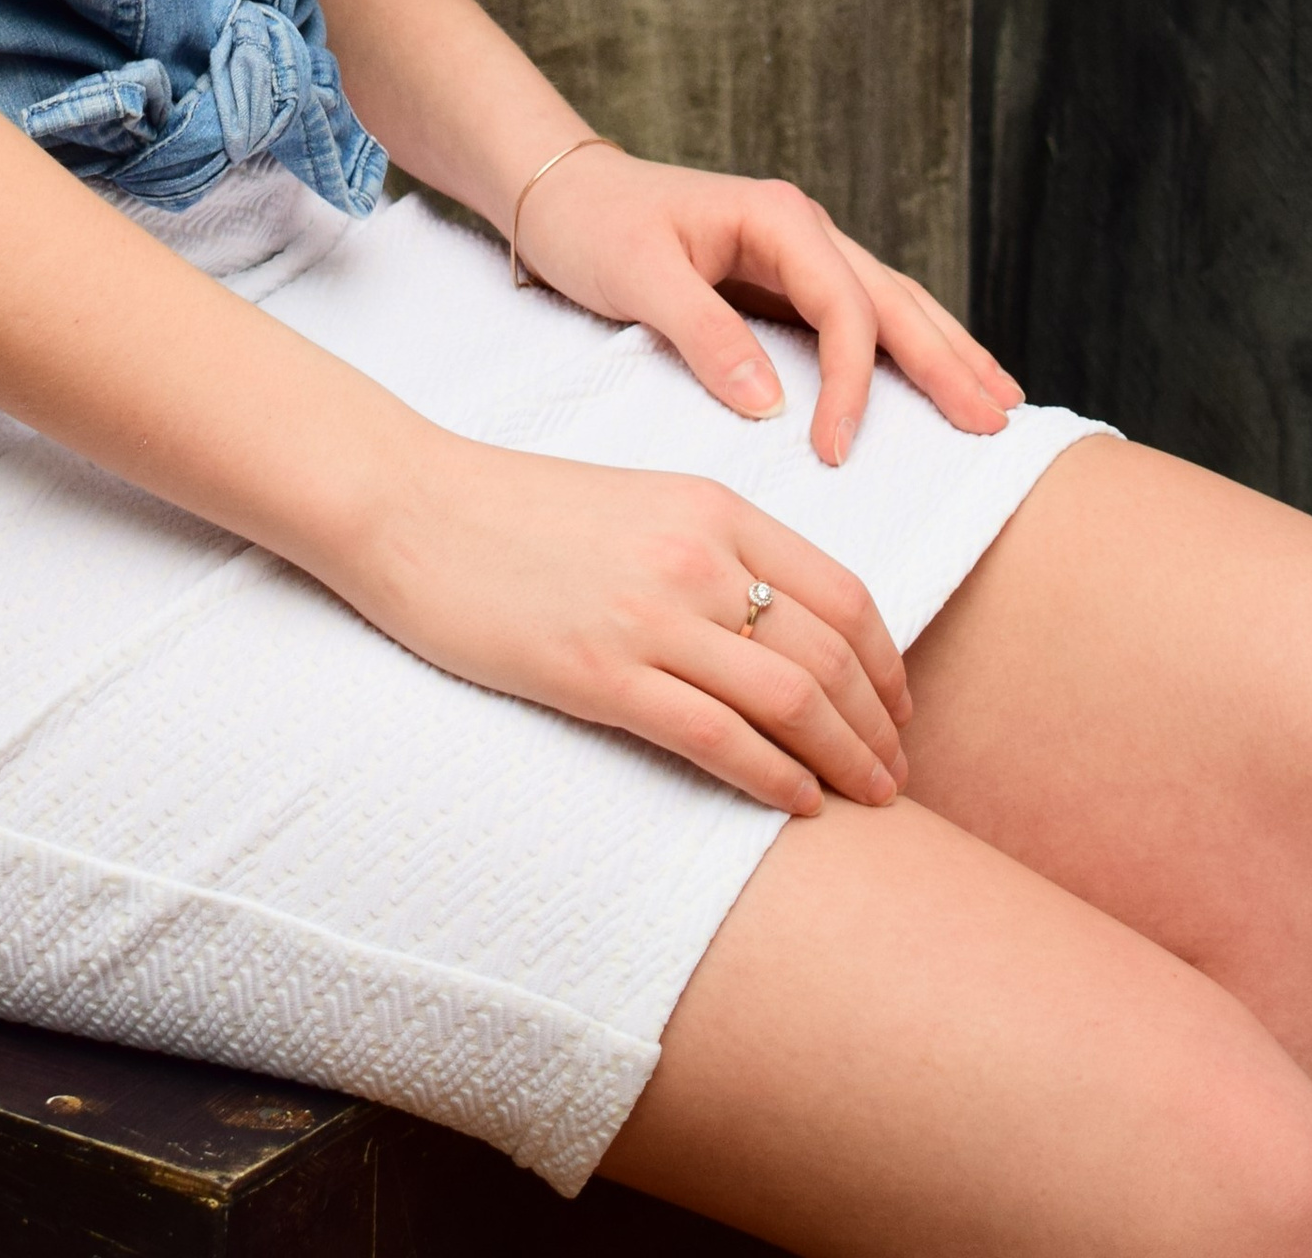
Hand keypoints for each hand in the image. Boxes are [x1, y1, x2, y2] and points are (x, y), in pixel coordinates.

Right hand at [349, 433, 912, 814]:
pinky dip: (773, 778)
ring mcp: (649, 615)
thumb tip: (782, 626)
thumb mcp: (638, 506)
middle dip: (879, 724)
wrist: (412, 506)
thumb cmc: (516, 512)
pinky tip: (798, 806)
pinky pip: (716, 736)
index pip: (843, 593)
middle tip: (896, 774)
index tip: (899, 710)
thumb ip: (712, 551)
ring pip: (789, 699)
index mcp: (712, 508)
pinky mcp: (600, 671)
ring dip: (844, 760)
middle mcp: (696, 556)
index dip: (887, 664)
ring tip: (867, 799)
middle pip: (830, 652)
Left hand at [513, 147, 1024, 461]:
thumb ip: (703, 335)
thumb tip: (772, 404)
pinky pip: (859, 318)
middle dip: (948, 361)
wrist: (559, 194)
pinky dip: (904, 349)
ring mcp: (799, 252)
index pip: (843, 308)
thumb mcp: (637, 276)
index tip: (836, 452)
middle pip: (892, 300)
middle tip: (997, 424)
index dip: (850, 384)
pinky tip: (937, 378)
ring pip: (891, 304)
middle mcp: (802, 228)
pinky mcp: (784, 281)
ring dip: (944, 352)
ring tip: (1000, 402)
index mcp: (776, 217)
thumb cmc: (593, 225)